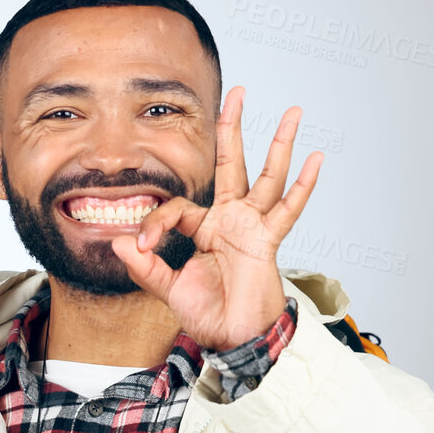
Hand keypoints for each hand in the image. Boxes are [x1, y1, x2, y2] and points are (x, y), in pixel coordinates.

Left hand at [109, 86, 320, 350]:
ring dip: (280, 144)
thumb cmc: (207, 315)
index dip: (155, 222)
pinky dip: (303, 186)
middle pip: (232, 164)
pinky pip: (288, 210)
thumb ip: (145, 266)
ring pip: (267, 177)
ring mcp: (252, 228)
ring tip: (294, 111)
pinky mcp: (267, 241)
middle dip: (232, 128)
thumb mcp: (168, 288)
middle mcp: (230, 221)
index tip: (142, 244)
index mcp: (204, 229)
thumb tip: (117, 242)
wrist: (233, 339)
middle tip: (237, 93)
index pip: (177, 207)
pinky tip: (315, 158)